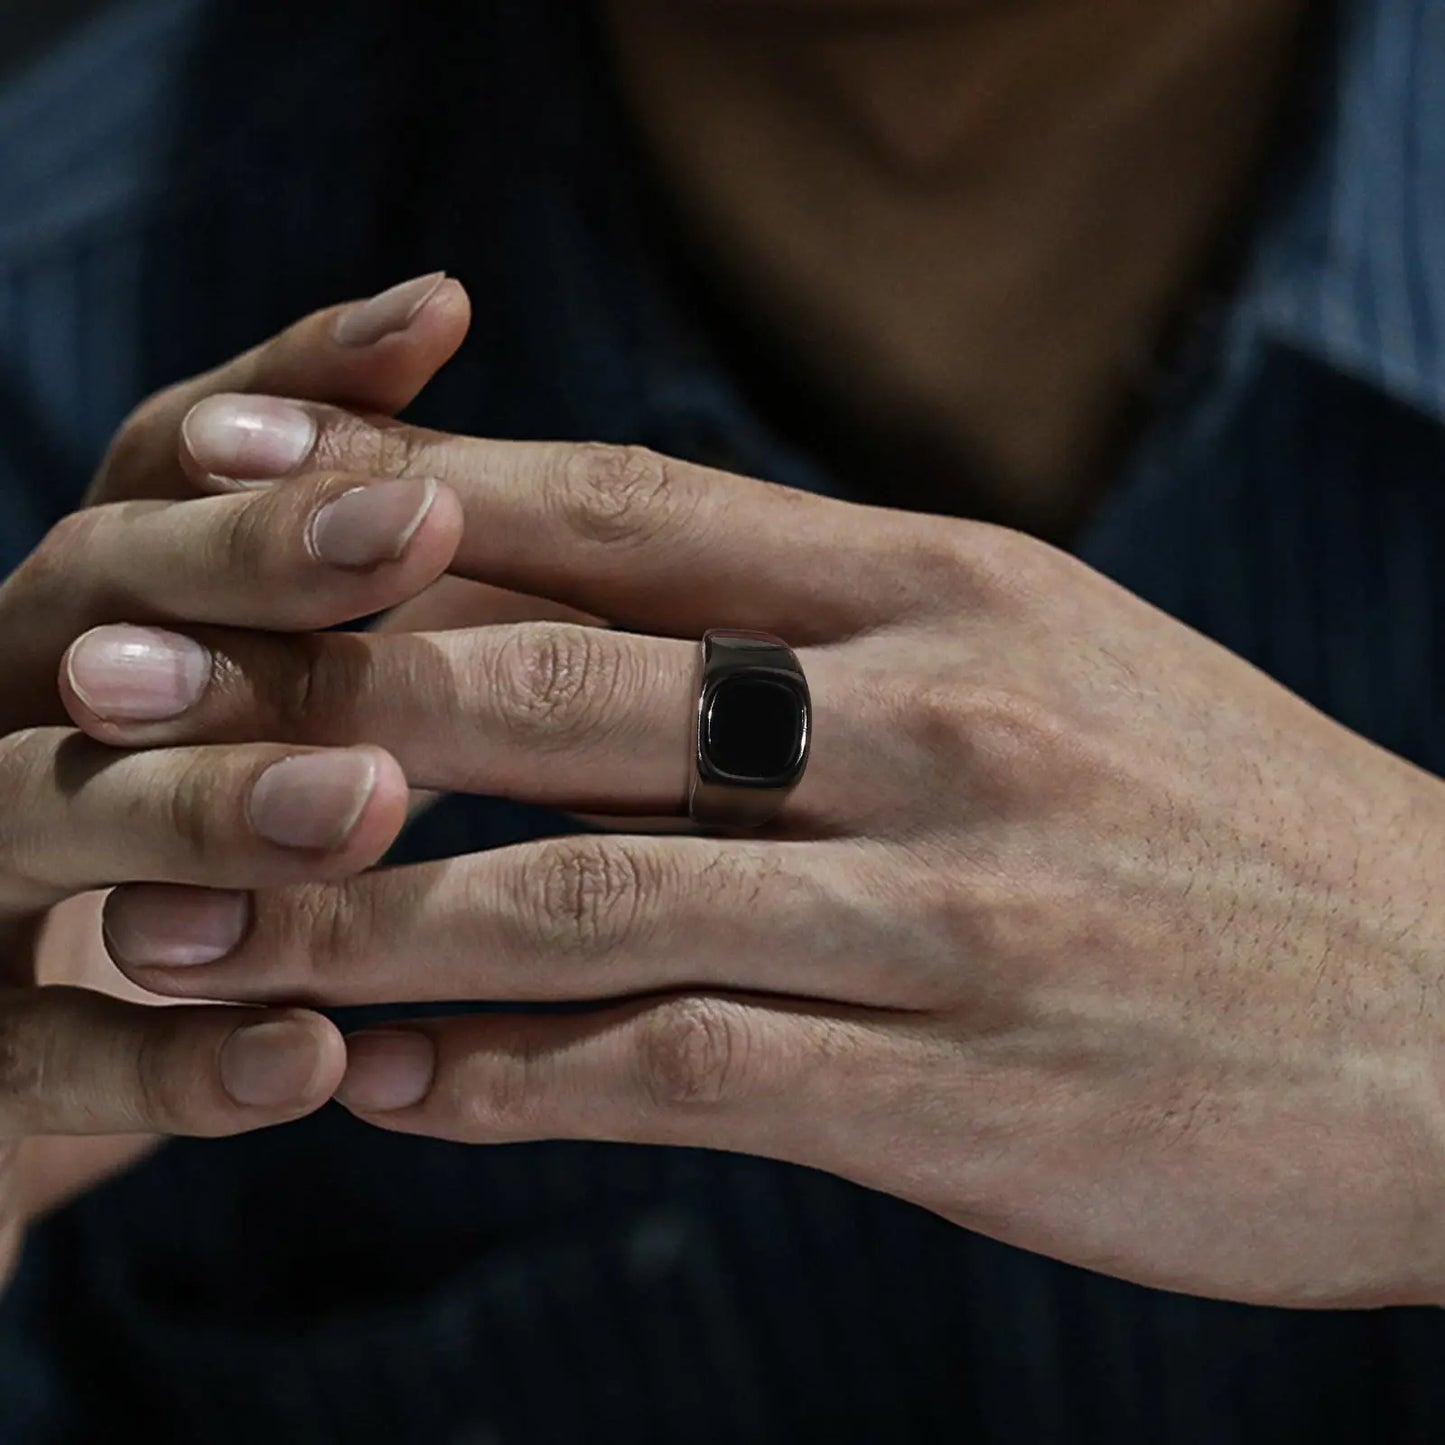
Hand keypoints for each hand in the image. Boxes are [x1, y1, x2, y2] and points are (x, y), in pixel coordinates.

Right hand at [0, 273, 483, 1284]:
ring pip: (39, 811)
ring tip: (369, 805)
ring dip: (204, 803)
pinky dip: (173, 1063)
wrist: (4, 1097)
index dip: (288, 396)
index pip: (155, 479)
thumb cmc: (153, 892)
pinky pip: (39, 1065)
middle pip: (90, 599)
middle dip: (248, 561)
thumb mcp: (228, 730)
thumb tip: (479, 480)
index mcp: (63, 632)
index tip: (441, 319)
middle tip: (419, 527)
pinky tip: (313, 1060)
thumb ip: (314, 623)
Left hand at [96, 405, 1444, 1308]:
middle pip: (554, 682)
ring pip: (577, 891)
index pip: (619, 512)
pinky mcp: (961, 1086)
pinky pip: (677, 1068)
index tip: (233, 492)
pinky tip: (389, 1087)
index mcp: (948, 588)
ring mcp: (945, 905)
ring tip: (192, 935)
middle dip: (313, 699)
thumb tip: (610, 630)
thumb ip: (827, 643)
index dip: (405, 497)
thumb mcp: (1042, 667)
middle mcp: (933, 718)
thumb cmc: (1235, 833)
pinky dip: (511, 1079)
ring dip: (358, 919)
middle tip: (122, 714)